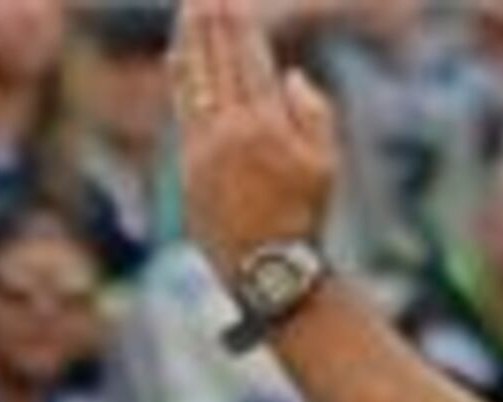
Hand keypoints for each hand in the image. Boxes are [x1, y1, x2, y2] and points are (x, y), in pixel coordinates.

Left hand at [173, 0, 342, 279]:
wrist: (268, 273)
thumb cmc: (305, 219)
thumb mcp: (325, 164)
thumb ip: (312, 113)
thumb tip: (289, 74)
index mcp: (264, 126)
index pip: (248, 60)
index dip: (238, 25)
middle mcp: (228, 132)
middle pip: (217, 63)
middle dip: (209, 22)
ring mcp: (202, 150)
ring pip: (194, 83)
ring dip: (190, 42)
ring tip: (187, 10)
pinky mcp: (186, 169)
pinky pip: (182, 112)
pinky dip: (180, 80)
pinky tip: (176, 56)